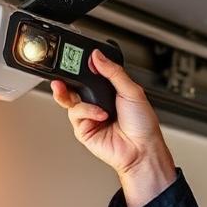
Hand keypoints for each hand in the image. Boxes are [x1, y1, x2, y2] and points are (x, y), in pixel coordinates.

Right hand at [51, 50, 173, 178]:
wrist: (142, 149)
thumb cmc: (143, 124)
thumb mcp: (132, 91)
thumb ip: (113, 72)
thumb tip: (98, 56)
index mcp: (109, 91)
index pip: (89, 74)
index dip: (81, 66)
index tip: (74, 58)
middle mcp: (97, 102)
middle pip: (74, 86)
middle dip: (66, 78)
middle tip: (64, 71)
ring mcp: (89, 116)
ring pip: (69, 99)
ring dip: (76, 95)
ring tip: (91, 99)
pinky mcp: (83, 129)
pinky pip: (76, 114)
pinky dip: (87, 111)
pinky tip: (101, 115)